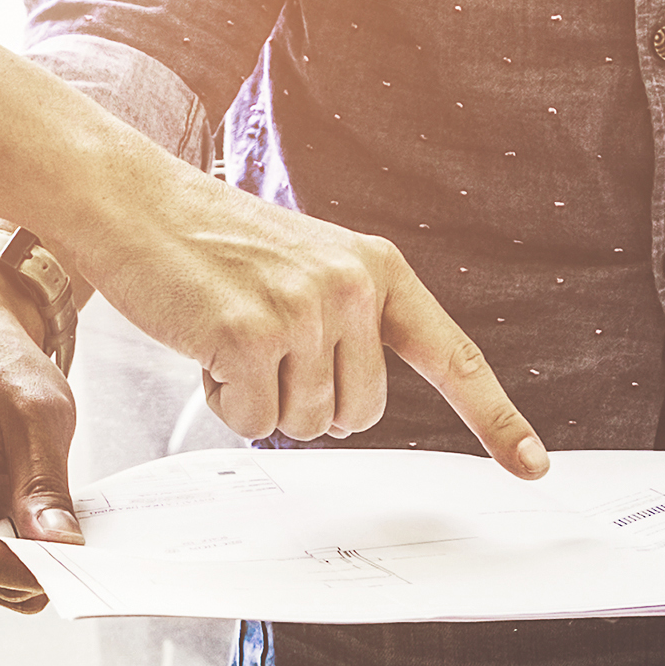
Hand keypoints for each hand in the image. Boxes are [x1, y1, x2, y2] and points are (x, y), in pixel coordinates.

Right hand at [0, 266, 81, 610]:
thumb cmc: (0, 370)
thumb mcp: (39, 416)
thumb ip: (46, 485)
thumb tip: (60, 547)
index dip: (18, 570)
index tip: (70, 568)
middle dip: (23, 572)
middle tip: (78, 554)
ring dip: (16, 570)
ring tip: (54, 534)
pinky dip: (6, 565)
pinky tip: (34, 538)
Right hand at [51, 170, 548, 472]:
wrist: (133, 201)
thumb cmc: (212, 242)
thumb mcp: (305, 267)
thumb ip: (348, 324)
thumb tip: (357, 410)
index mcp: (377, 269)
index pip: (452, 356)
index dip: (493, 418)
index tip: (531, 465)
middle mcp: (351, 287)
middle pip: (360, 416)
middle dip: (309, 402)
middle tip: (263, 348)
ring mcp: (302, 310)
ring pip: (305, 425)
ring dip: (260, 399)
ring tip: (228, 335)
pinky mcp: (247, 335)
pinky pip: (251, 420)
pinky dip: (222, 400)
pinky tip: (203, 343)